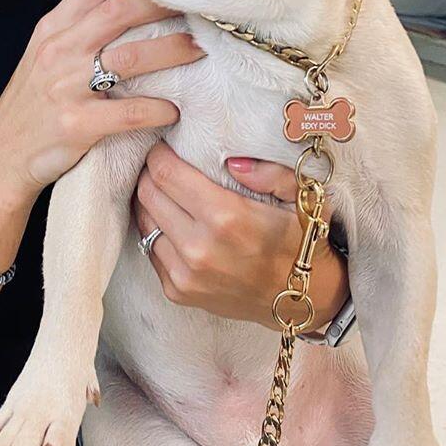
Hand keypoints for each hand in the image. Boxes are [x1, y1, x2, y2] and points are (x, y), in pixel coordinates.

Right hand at [0, 0, 204, 203]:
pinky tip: (174, 111)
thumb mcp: (43, 51)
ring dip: (172, 51)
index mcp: (54, 29)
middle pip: (119, 12)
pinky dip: (158, 110)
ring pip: (131, 57)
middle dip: (163, 5)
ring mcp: (66, 87)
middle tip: (198, 8)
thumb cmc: (32, 102)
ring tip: (199, 50)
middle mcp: (59, 51)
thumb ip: (75, 21)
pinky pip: (129, 112)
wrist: (3, 155)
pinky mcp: (77, 125)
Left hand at [133, 142, 348, 329]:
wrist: (301, 298)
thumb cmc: (301, 241)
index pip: (166, 174)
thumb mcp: (302, 198)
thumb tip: (232, 163)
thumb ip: (270, 173)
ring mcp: (185, 274)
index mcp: (226, 218)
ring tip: (166, 191)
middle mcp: (199, 248)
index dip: (159, 154)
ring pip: (144, 222)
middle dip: (151, 173)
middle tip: (163, 165)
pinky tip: (172, 222)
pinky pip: (150, 249)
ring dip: (150, 202)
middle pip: (148, 194)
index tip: (164, 147)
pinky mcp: (177, 291)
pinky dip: (156, 230)